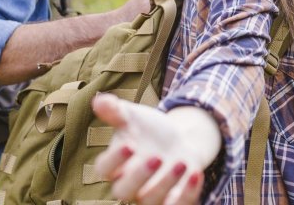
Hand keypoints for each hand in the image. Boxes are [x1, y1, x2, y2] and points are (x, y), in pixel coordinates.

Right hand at [93, 93, 219, 204]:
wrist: (175, 141)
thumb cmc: (147, 130)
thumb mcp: (133, 116)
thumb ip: (116, 111)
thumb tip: (99, 100)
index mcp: (115, 164)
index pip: (104, 169)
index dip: (114, 160)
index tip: (130, 144)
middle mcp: (129, 185)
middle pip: (123, 192)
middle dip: (139, 177)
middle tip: (156, 157)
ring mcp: (150, 195)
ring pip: (151, 201)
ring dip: (166, 183)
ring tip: (181, 162)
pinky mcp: (171, 199)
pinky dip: (186, 194)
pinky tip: (195, 173)